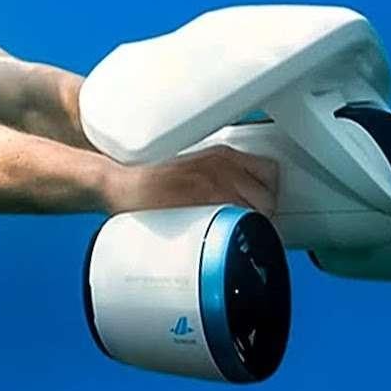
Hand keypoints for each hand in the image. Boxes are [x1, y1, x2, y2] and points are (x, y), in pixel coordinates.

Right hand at [104, 144, 277, 216]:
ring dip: (252, 225)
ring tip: (234, 233)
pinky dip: (237, 233)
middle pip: (268, 197)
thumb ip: (217, 174)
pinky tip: (224, 237)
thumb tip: (240, 196)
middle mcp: (223, 166)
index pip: (270, 172)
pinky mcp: (202, 204)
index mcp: (222, 154)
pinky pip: (237, 222)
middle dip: (262, 213)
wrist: (120, 182)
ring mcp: (213, 185)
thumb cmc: (150, 178)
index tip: (260, 205)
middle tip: (246, 223)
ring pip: (257, 213)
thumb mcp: (191, 163)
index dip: (267, 193)